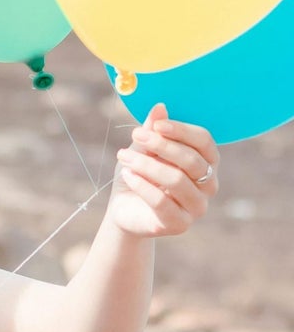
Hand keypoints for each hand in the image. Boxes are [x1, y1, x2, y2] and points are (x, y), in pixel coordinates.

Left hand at [110, 103, 219, 237]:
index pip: (204, 141)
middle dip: (161, 145)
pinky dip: (142, 185)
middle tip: (135, 136)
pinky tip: (128, 175)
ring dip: (146, 165)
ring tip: (123, 156)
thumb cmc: (138, 175)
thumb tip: (160, 107)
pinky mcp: (179, 224)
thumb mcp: (142, 150)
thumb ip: (153, 131)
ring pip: (176, 180)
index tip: (155, 125)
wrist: (124, 210)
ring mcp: (196, 207)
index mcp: (206, 162)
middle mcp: (208, 185)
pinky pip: (161, 202)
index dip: (181, 131)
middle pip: (192, 160)